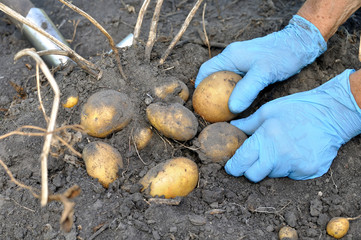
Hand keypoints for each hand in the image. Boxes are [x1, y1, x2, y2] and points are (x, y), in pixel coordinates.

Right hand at [195, 15, 326, 112]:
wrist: (300, 45)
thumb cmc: (282, 56)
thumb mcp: (264, 73)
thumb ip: (247, 90)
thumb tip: (232, 108)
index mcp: (230, 56)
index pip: (206, 71)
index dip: (199, 86)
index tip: (199, 103)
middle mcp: (233, 58)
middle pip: (214, 77)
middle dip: (210, 93)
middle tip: (210, 110)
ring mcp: (242, 62)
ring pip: (225, 80)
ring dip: (223, 94)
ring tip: (222, 111)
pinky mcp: (250, 68)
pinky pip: (236, 82)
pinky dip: (234, 93)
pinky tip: (238, 104)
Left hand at [225, 70, 360, 181]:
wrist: (332, 113)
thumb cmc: (297, 109)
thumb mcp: (268, 111)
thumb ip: (247, 124)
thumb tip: (231, 127)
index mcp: (266, 137)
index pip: (241, 162)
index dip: (233, 167)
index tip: (232, 167)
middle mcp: (280, 154)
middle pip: (254, 176)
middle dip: (250, 169)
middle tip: (255, 158)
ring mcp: (296, 165)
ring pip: (272, 175)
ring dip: (271, 166)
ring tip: (280, 149)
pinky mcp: (308, 171)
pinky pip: (289, 176)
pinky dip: (287, 168)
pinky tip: (294, 153)